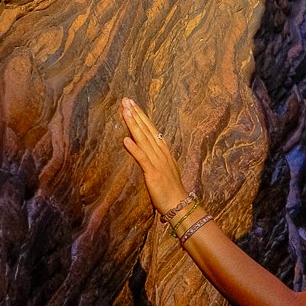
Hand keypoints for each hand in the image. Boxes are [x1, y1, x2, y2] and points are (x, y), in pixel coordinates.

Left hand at [120, 98, 190, 215]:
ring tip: (125, 111)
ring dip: (134, 124)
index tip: (132, 104)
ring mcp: (157, 162)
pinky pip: (142, 159)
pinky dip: (134, 148)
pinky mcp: (153, 173)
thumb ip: (155, 157)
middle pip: (147, 130)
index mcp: (163, 151)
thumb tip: (145, 148)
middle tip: (126, 100)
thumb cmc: (171, 190)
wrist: (180, 205)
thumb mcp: (164, 168)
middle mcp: (161, 153)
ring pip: (144, 139)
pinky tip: (126, 139)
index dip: (141, 116)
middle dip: (136, 114)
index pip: (151, 129)